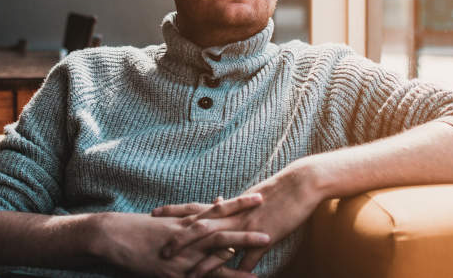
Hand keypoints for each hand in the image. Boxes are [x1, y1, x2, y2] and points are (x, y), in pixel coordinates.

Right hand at [94, 195, 267, 277]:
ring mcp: (183, 252)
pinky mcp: (175, 271)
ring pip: (217, 250)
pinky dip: (221, 276)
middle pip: (223, 228)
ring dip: (242, 249)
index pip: (218, 209)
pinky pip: (202, 275)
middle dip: (247, 226)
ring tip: (265, 247)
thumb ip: (189, 214)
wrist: (113, 236)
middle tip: (272, 221)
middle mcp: (187, 234)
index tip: (260, 196)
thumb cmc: (139, 228)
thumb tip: (213, 204)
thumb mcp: (167, 220)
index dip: (239, 204)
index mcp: (186, 221)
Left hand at [155, 160, 322, 275]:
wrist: (299, 183)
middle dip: (180, 240)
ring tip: (189, 275)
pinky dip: (241, 271)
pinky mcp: (265, 237)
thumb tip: (218, 204)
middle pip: (200, 227)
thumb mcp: (248, 198)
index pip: (194, 207)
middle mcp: (232, 215)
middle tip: (162, 251)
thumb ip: (232, 206)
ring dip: (205, 262)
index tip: (153, 214)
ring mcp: (247, 227)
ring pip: (220, 245)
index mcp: (227, 206)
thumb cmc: (275, 189)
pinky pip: (249, 257)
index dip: (173, 211)